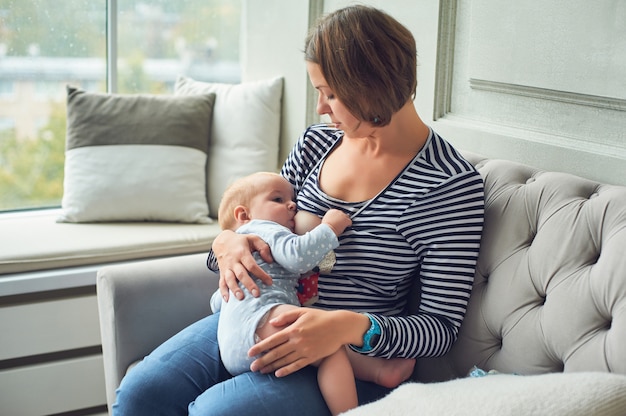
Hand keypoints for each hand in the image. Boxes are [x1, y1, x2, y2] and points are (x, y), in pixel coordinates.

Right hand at [213, 230, 272, 300]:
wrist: (222, 241)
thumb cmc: (241, 241)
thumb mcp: (253, 238)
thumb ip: (263, 247)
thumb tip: (270, 260)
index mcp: (242, 253)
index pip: (252, 265)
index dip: (261, 274)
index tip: (270, 282)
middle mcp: (233, 261)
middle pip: (241, 274)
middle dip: (249, 285)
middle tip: (257, 294)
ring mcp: (226, 268)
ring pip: (230, 279)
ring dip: (235, 289)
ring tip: (241, 298)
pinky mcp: (222, 273)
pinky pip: (221, 283)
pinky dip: (223, 292)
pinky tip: (227, 300)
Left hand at [248, 308, 366, 376]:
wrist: (339, 326)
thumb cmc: (320, 317)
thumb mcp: (302, 312)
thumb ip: (286, 317)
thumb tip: (272, 323)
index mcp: (293, 329)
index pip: (272, 340)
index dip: (260, 347)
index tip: (250, 353)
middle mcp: (297, 341)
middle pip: (276, 353)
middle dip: (262, 360)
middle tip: (252, 367)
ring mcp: (305, 350)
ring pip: (285, 361)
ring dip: (272, 367)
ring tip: (261, 371)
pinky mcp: (312, 357)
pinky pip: (297, 366)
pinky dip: (287, 371)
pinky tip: (278, 374)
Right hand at [321, 209, 351, 235]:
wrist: (327, 230)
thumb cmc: (325, 227)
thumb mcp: (326, 220)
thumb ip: (330, 218)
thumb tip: (331, 219)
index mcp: (331, 211)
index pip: (337, 212)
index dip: (338, 217)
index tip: (337, 220)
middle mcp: (337, 211)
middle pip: (342, 214)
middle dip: (342, 218)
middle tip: (341, 223)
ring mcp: (342, 215)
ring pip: (347, 217)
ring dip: (345, 221)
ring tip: (344, 225)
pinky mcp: (346, 220)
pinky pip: (350, 221)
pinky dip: (349, 224)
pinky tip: (347, 226)